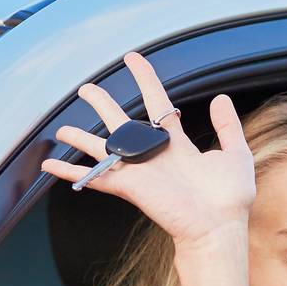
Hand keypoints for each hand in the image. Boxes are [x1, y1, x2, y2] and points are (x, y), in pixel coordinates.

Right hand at [41, 51, 254, 249]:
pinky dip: (71, 172)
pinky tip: (51, 166)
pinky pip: (95, 176)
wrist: (219, 227)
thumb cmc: (230, 199)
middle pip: (122, 122)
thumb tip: (220, 97)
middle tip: (86, 89)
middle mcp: (154, 155)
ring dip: (81, 137)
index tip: (133, 58)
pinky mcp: (129, 186)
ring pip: (103, 146)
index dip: (144, 79)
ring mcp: (139, 170)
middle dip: (103, 104)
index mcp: (177, 145)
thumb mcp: (235, 154)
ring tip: (61, 128)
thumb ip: (227, 126)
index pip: (157, 103)